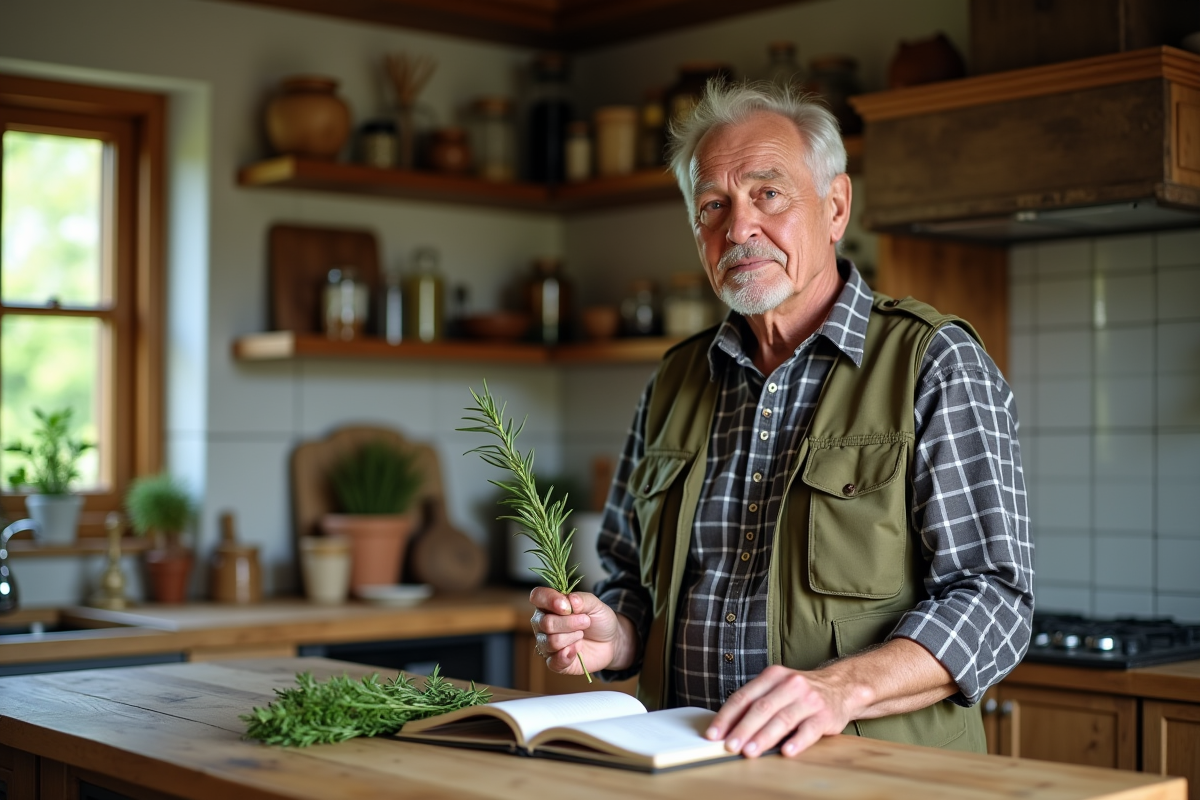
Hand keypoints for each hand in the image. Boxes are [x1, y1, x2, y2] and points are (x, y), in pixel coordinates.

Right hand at [528, 587, 636, 674]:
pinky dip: (568, 656)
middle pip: (546, 623)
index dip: (549, 600)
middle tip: (586, 621)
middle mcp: (543, 623)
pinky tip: (577, 650)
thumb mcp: (596, 605)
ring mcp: (547, 644)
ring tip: (581, 635)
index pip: (537, 596)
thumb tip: (570, 600)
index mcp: (549, 604)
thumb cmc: (598, 620)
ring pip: (550, 642)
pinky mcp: (554, 662)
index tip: (566, 607)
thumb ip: (582, 600)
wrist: (610, 641)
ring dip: (572, 638)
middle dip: (569, 623)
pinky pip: (553, 662)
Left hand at [705, 639, 955, 757]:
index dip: (727, 716)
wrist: (841, 687)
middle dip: (742, 729)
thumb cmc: (800, 693)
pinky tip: (785, 752)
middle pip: (761, 708)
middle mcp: (790, 684)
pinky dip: (796, 742)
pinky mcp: (825, 715)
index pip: (744, 697)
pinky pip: (808, 730)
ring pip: (782, 719)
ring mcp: (808, 699)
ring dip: (763, 737)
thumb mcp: (777, 688)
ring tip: (749, 752)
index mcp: (772, 676)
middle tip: (729, 746)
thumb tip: (726, 728)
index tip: (713, 734)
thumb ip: (755, 703)